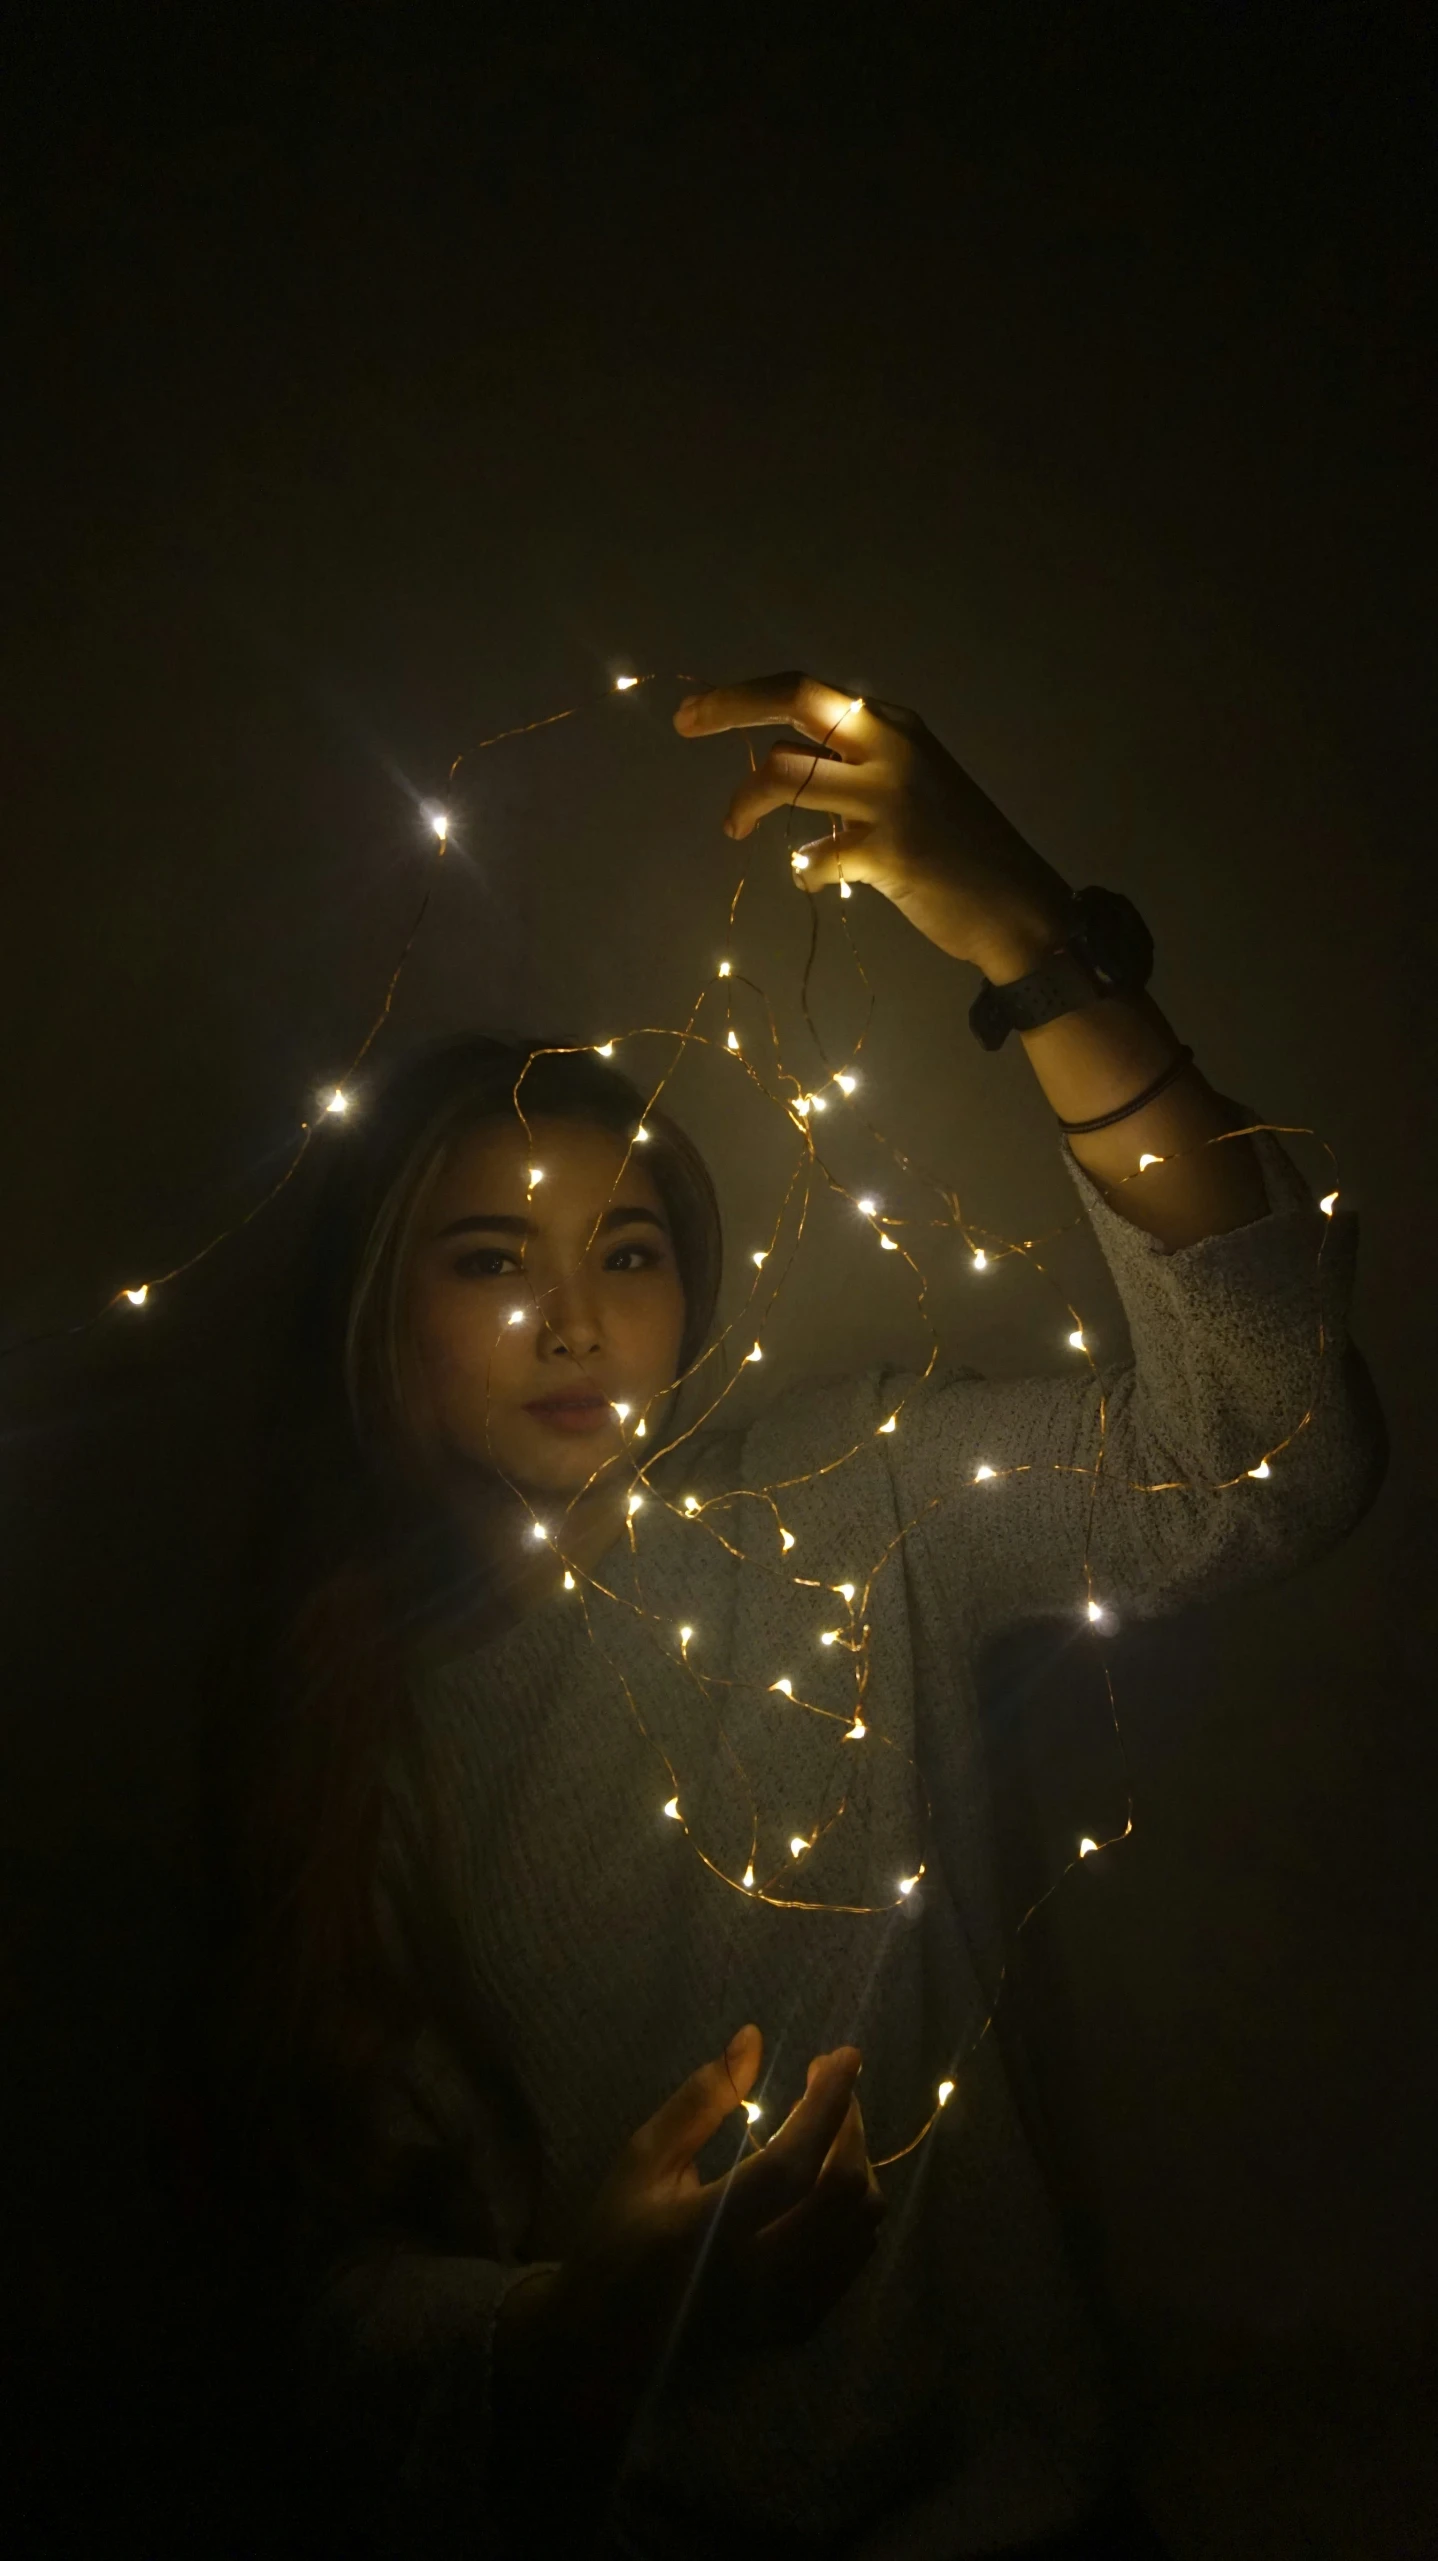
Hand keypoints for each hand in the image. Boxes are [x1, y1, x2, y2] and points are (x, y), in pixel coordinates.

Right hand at [494, 2025, 883, 2443]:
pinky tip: (825, 2183)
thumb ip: (700, 2100)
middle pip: (842, 2195)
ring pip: (861, 2229)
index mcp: (705, 2232)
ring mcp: (782, 2311)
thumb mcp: (643, 2159)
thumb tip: (753, 2039)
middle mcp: (754, 2278)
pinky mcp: (796, 2328)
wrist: (605, 2344)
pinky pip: (854, 2260)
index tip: (845, 2055)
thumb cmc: (618, 2238)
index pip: (791, 2164)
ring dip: (858, 2165)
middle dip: (851, 2126)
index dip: (828, 2105)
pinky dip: (853, 2210)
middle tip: (831, 2086)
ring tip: (830, 2130)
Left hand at [674, 669, 1073, 977]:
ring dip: (745, 804)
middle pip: (795, 701)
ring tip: (735, 829)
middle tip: (684, 723)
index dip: (744, 695)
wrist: (1014, 905)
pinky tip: (816, 875)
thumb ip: (855, 767)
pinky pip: (812, 856)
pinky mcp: (886, 851)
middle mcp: (891, 746)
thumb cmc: (958, 848)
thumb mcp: (912, 784)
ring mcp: (889, 797)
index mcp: (894, 725)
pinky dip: (802, 868)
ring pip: (784, 775)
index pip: (807, 690)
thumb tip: (787, 764)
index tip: (698, 712)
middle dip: (729, 707)